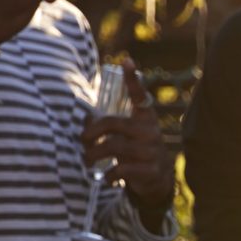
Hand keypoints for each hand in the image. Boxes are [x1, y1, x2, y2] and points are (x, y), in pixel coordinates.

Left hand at [83, 64, 172, 218]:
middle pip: (113, 123)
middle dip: (91, 133)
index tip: (126, 61)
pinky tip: (107, 178)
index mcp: (145, 118)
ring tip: (86, 161)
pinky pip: (121, 169)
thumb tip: (83, 119)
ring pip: (113, 147)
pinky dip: (108, 175)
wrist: (157, 179)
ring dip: (93, 155)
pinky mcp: (150, 170)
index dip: (133, 79)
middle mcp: (151, 131)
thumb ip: (109, 124)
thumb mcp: (126, 134)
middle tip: (82, 142)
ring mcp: (152, 150)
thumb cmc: (134, 150)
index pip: (140, 95)